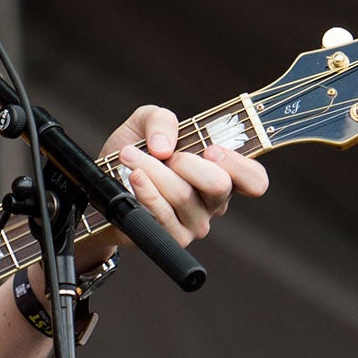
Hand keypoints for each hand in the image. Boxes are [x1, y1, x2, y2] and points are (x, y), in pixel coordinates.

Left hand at [85, 104, 268, 266]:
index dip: (238, 165)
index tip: (210, 150)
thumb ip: (162, 120)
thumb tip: (165, 146)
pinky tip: (133, 177)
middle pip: (218, 185)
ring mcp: (194, 224)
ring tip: (129, 156)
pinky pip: (161, 214)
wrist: (103, 185)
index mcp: (223, 175)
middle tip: (163, 153)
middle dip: (185, 161)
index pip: (254, 180)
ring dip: (152, 169)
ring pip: (182, 195)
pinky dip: (145, 191)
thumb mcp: (148, 123)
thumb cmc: (136, 153)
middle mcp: (214, 203)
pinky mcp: (170, 238)